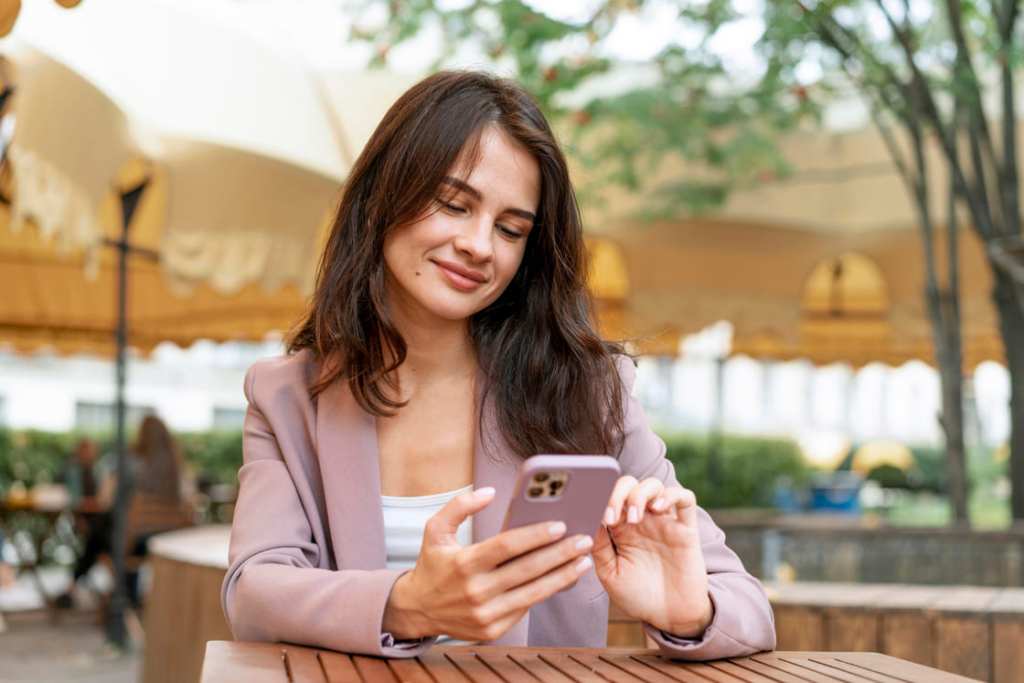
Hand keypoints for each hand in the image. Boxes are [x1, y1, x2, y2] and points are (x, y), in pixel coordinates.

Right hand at [382, 487, 594, 641]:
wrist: (418, 609)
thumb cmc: (433, 565)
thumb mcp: (434, 530)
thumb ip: (459, 506)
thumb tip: (488, 492)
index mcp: (464, 563)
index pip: (507, 546)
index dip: (535, 535)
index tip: (560, 525)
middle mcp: (476, 591)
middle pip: (527, 570)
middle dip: (560, 554)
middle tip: (583, 541)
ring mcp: (486, 614)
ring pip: (534, 593)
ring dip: (563, 576)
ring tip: (584, 561)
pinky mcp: (493, 630)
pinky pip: (526, 608)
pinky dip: (547, 593)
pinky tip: (563, 579)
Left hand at [592, 476, 713, 637]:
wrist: (669, 617)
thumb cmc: (638, 596)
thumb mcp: (610, 573)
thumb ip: (599, 546)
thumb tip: (587, 519)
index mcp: (619, 528)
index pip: (607, 497)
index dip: (598, 499)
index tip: (593, 516)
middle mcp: (641, 520)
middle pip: (629, 484)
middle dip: (617, 493)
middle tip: (612, 516)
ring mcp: (664, 522)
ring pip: (653, 485)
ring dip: (640, 494)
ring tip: (634, 518)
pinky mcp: (686, 529)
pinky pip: (685, 498)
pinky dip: (671, 495)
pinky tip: (659, 508)